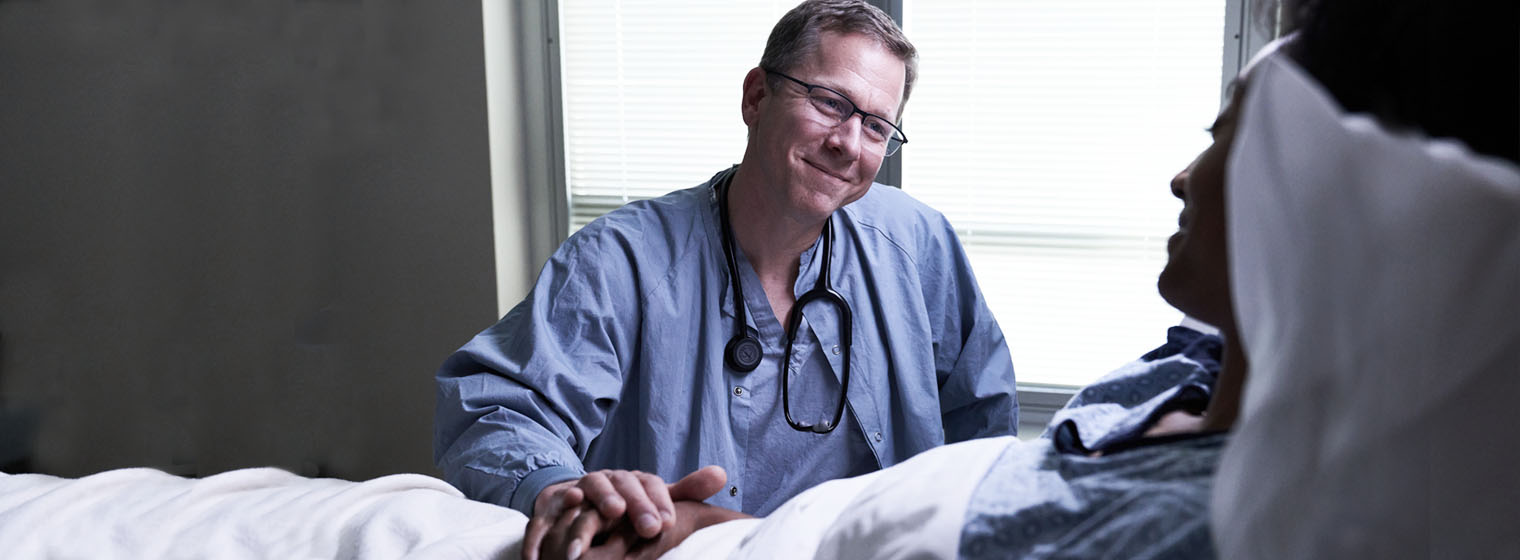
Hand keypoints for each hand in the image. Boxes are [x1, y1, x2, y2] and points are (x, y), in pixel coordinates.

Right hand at [530, 466, 729, 559]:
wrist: (575, 495)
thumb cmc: (623, 501)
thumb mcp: (652, 496)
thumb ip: (684, 490)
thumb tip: (721, 474)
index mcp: (629, 480)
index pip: (648, 483)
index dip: (659, 501)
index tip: (669, 522)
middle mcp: (604, 481)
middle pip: (620, 484)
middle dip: (635, 503)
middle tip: (649, 526)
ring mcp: (574, 491)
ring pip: (585, 491)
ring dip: (596, 503)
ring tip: (609, 515)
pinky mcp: (548, 508)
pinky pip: (543, 519)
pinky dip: (543, 532)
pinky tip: (551, 544)